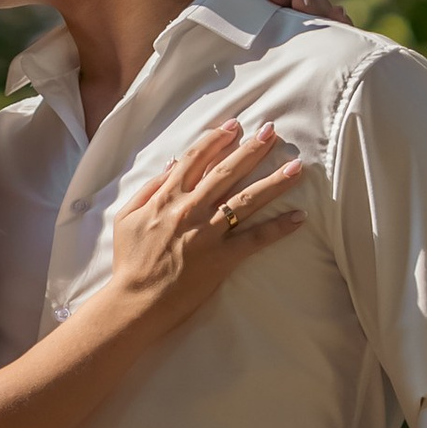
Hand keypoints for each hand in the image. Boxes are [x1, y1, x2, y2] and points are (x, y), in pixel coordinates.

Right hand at [107, 120, 305, 332]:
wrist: (135, 301)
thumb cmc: (129, 261)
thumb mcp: (127, 217)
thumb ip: (150, 188)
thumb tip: (172, 164)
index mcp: (167, 198)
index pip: (196, 159)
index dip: (217, 139)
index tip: (234, 126)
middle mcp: (191, 209)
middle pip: (227, 172)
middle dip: (252, 150)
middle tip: (273, 132)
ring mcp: (208, 233)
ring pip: (246, 200)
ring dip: (273, 182)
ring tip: (296, 167)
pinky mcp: (222, 258)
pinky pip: (255, 240)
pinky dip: (278, 228)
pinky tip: (299, 217)